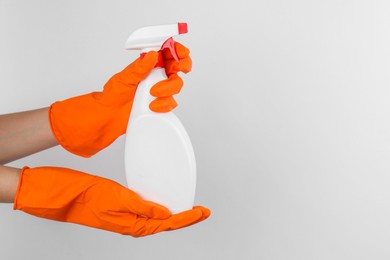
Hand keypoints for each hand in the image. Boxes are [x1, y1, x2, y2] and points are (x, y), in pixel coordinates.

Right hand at [14, 166, 209, 236]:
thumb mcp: (119, 200)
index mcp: (134, 225)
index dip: (188, 218)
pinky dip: (160, 209)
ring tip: (189, 210)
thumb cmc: (87, 198)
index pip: (168, 224)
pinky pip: (148, 212)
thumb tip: (166, 216)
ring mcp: (128, 217)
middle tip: (202, 212)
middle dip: (186, 218)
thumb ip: (144, 208)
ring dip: (175, 215)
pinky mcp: (123, 209)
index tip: (203, 212)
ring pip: (158, 219)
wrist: (65, 196)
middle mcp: (133, 223)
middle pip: (167, 223)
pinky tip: (164, 205)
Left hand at [49, 43, 191, 156]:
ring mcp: (160, 89)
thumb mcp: (124, 78)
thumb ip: (139, 67)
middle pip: (177, 66)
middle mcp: (155, 75)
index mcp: (147, 64)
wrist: (109, 116)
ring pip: (176, 85)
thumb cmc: (112, 95)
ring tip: (152, 93)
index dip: (177, 50)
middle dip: (182, 65)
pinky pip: (171, 103)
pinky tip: (151, 106)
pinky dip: (163, 104)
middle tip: (179, 68)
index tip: (181, 54)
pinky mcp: (161, 104)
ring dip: (168, 88)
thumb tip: (152, 55)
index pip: (167, 52)